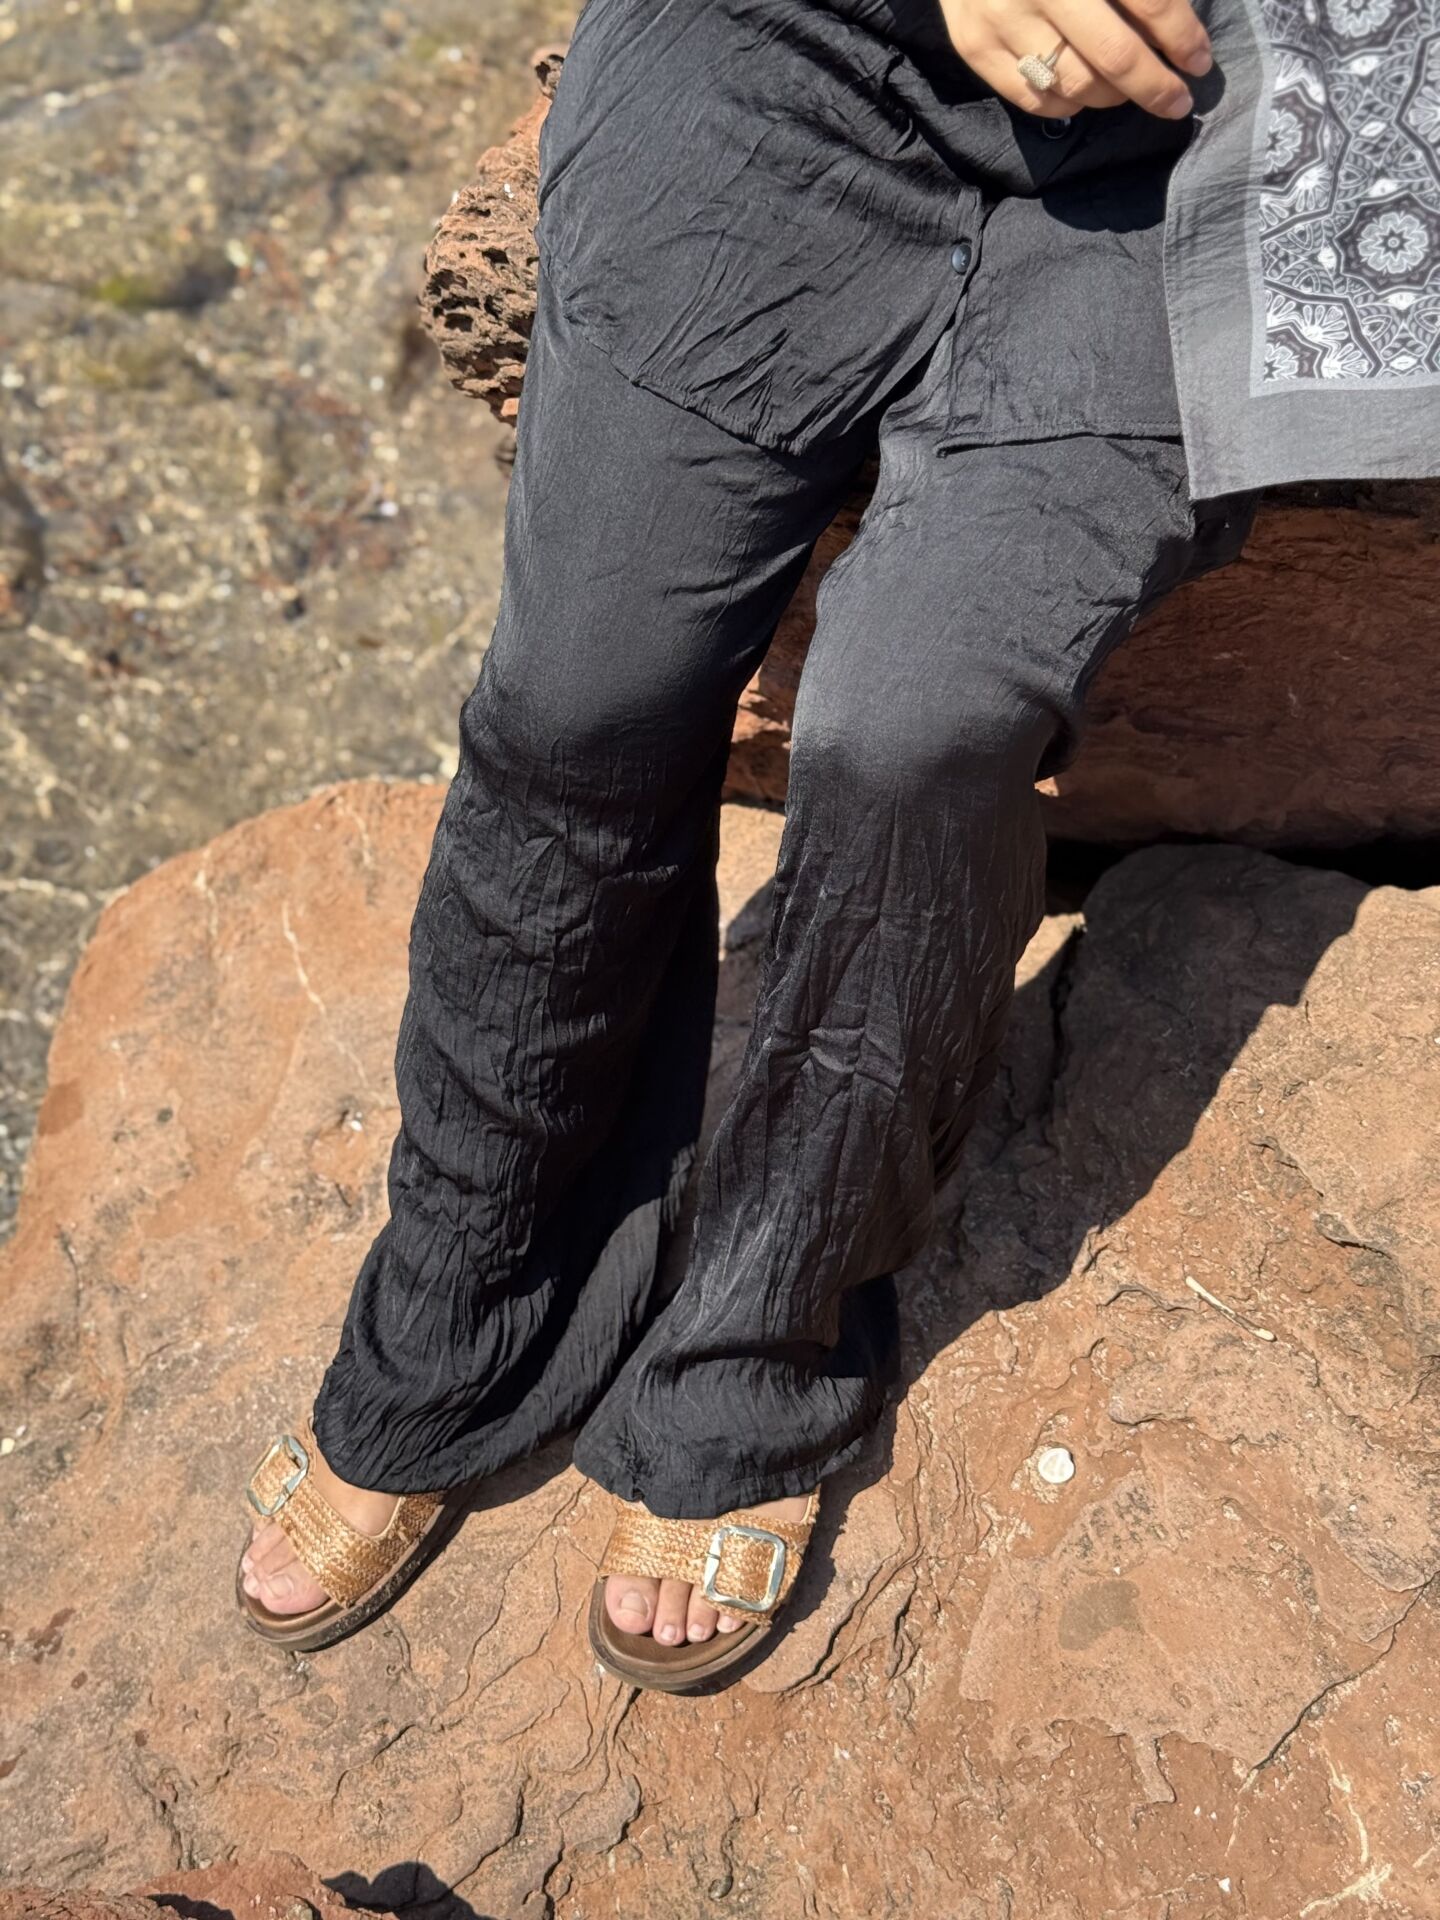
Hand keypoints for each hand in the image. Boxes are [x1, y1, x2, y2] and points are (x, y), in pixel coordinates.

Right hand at [938, 0, 1211, 118]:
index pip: (1150, 3)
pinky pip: (1036, 99)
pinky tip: (1084, 90)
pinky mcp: (977, 47)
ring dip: (1113, 96)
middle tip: (1177, 102)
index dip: (1182, 36)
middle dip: (1154, 86)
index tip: (1199, 61)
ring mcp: (1003, 21)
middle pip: (1114, 57)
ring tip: (1126, 89)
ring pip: (1076, 85)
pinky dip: (1069, 103)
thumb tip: (1172, 28)